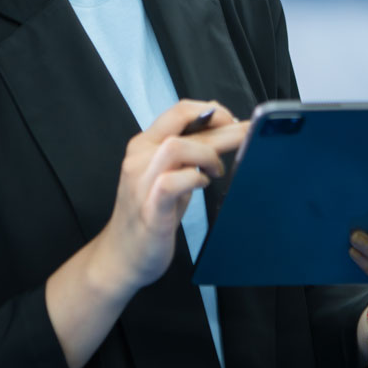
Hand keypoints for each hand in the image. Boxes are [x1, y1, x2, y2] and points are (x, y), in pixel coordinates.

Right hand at [91, 100, 248, 296]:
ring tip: (218, 170)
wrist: (120, 256)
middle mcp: (139, 157)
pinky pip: (171, 182)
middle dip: (223, 128)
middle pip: (183, 125)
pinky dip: (194, 178)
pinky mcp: (150, 208)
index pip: (178, 111)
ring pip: (176, 147)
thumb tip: (218, 125)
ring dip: (207, 153)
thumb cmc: (150, 214)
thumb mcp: (169, 174)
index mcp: (144, 145)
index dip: (211, 112)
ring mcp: (141, 181)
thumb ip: (188, 151)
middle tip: (247, 135)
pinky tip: (203, 184)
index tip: (233, 122)